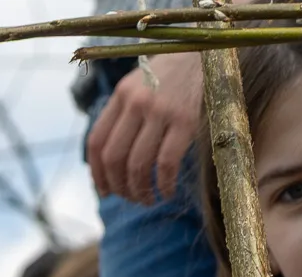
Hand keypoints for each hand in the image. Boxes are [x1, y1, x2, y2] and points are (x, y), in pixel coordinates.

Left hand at [87, 52, 202, 203]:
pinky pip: (166, 163)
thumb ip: (122, 116)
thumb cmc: (170, 76)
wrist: (205, 52)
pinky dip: (164, 184)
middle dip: (118, 187)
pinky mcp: (185, 120)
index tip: (105, 191)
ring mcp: (160, 111)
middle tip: (129, 199)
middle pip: (114, 158)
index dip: (97, 174)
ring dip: (139, 190)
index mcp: (120, 96)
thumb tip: (109, 164)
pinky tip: (167, 191)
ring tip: (147, 199)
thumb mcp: (139, 87)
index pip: (96, 143)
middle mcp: (136, 103)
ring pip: (138, 164)